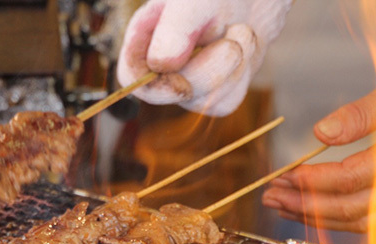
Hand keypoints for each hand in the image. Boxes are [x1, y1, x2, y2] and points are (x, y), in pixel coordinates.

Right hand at [116, 0, 291, 116]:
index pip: (131, 77)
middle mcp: (160, 64)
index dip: (155, 88)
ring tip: (241, 30)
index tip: (184, 83)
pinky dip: (242, 75)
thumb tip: (161, 65)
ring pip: (203, 101)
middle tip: (236, 34)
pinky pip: (225, 101)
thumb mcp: (193, 0)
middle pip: (174, 93)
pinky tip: (244, 48)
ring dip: (233, 66)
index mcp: (144, 38)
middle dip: (211, 69)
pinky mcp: (211, 93)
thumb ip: (174, 28)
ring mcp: (185, 81)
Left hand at [262, 59, 375, 231]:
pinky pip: (373, 222)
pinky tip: (313, 211)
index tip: (282, 176)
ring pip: (360, 221)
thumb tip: (319, 135)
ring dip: (317, 217)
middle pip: (350, 208)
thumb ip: (358, 116)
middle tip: (270, 197)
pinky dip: (339, 219)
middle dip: (304, 205)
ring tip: (282, 207)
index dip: (311, 181)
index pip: (348, 178)